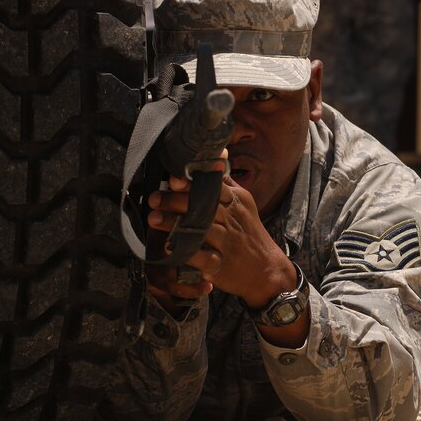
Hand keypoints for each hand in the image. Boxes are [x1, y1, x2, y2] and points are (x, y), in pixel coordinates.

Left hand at [147, 176, 295, 308]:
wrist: (267, 269)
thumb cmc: (248, 232)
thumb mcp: (244, 203)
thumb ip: (227, 181)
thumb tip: (219, 152)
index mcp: (236, 201)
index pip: (214, 187)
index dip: (193, 182)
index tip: (173, 179)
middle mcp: (232, 219)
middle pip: (204, 206)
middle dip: (177, 201)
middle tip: (154, 198)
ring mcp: (228, 242)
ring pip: (201, 230)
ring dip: (174, 224)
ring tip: (153, 218)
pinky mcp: (222, 265)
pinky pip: (204, 258)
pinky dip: (188, 253)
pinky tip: (171, 248)